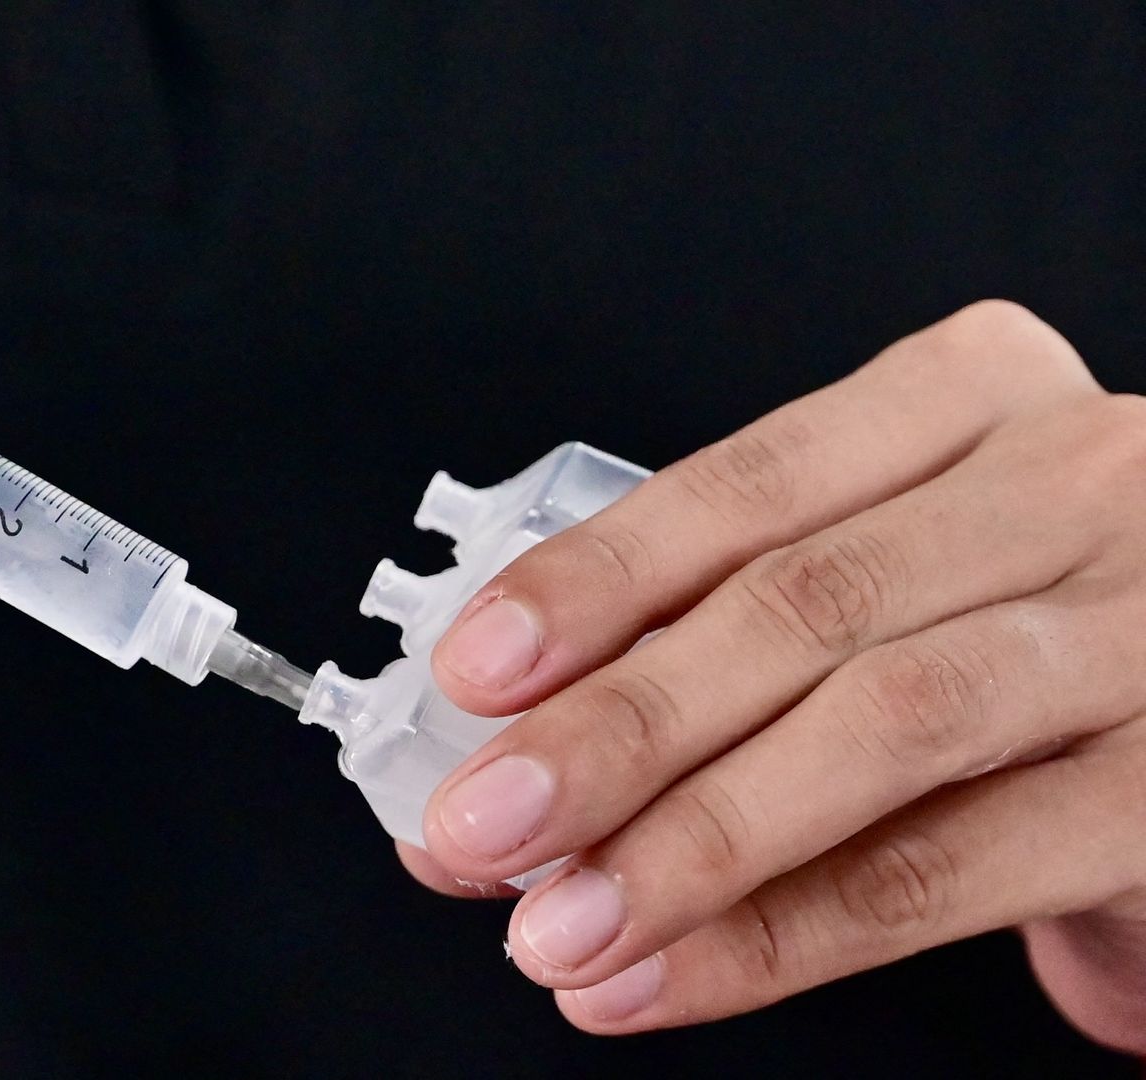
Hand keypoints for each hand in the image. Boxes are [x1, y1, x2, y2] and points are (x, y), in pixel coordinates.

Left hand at [401, 301, 1145, 1055]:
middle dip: (613, 729)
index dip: (593, 584)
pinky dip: (777, 937)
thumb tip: (498, 762)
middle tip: (476, 826)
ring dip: (684, 843)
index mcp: (974, 396)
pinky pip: (944, 873)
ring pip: (875, 728)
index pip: (747, 484)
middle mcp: (1076, 483)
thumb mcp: (886, 587)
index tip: (471, 672)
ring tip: (555, 927)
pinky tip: (662, 975)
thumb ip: (712, 644)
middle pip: (799, 605)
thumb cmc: (1013, 645)